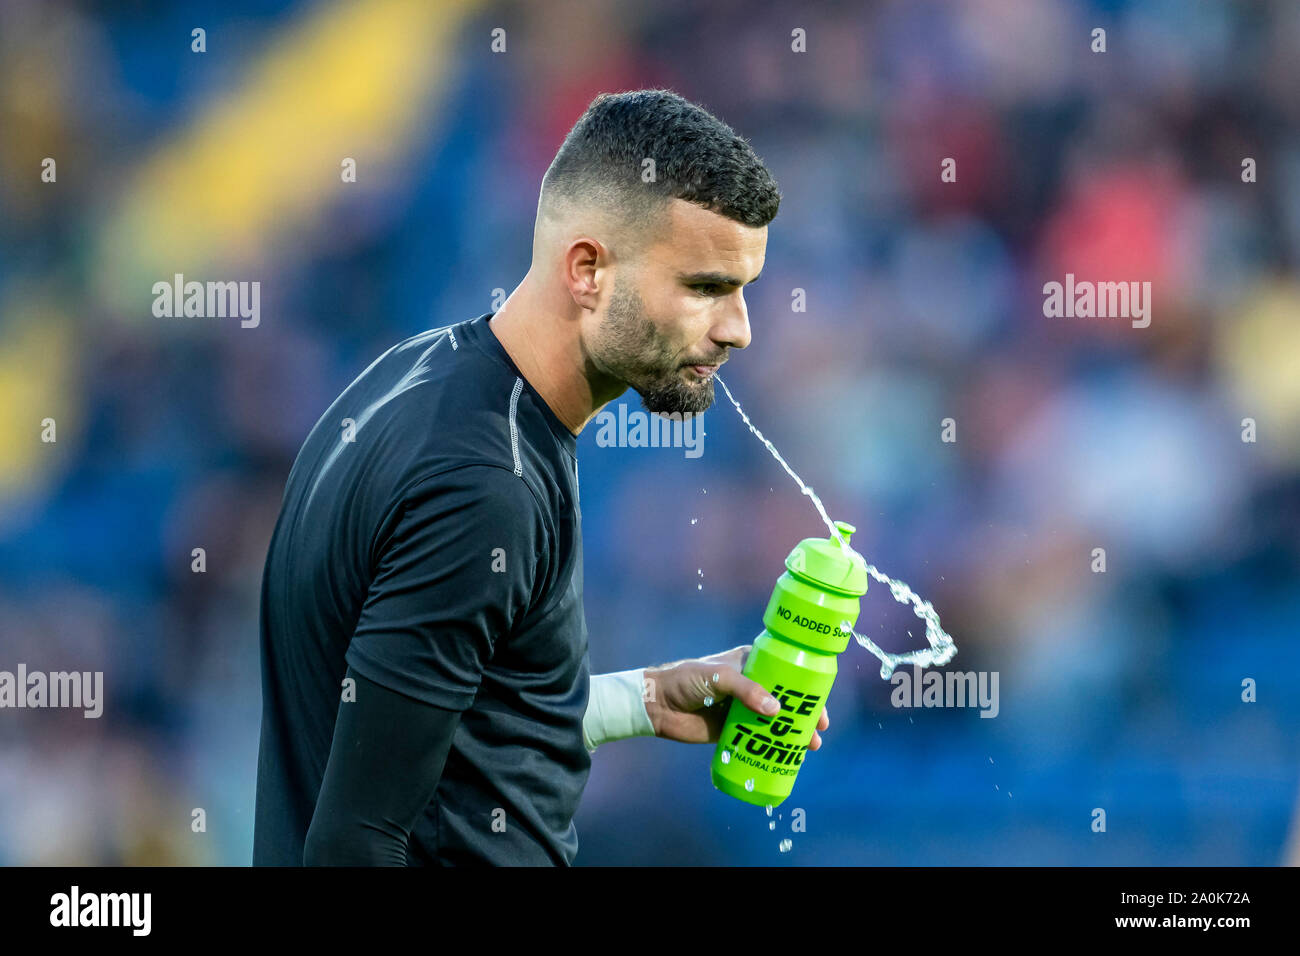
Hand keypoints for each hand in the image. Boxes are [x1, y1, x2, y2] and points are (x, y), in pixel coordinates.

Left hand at [642, 643, 829, 747]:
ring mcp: (742, 709)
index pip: (785, 671)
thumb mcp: (718, 676)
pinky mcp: (733, 731)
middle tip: (820, 729)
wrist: (657, 705)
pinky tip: (788, 757)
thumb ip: (745, 689)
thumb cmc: (686, 679)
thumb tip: (776, 710)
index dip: (806, 686)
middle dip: (805, 714)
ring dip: (794, 733)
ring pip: (775, 721)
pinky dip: (774, 747)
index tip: (820, 702)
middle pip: (786, 699)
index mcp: (750, 663)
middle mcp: (750, 685)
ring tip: (810, 747)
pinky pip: (758, 740)